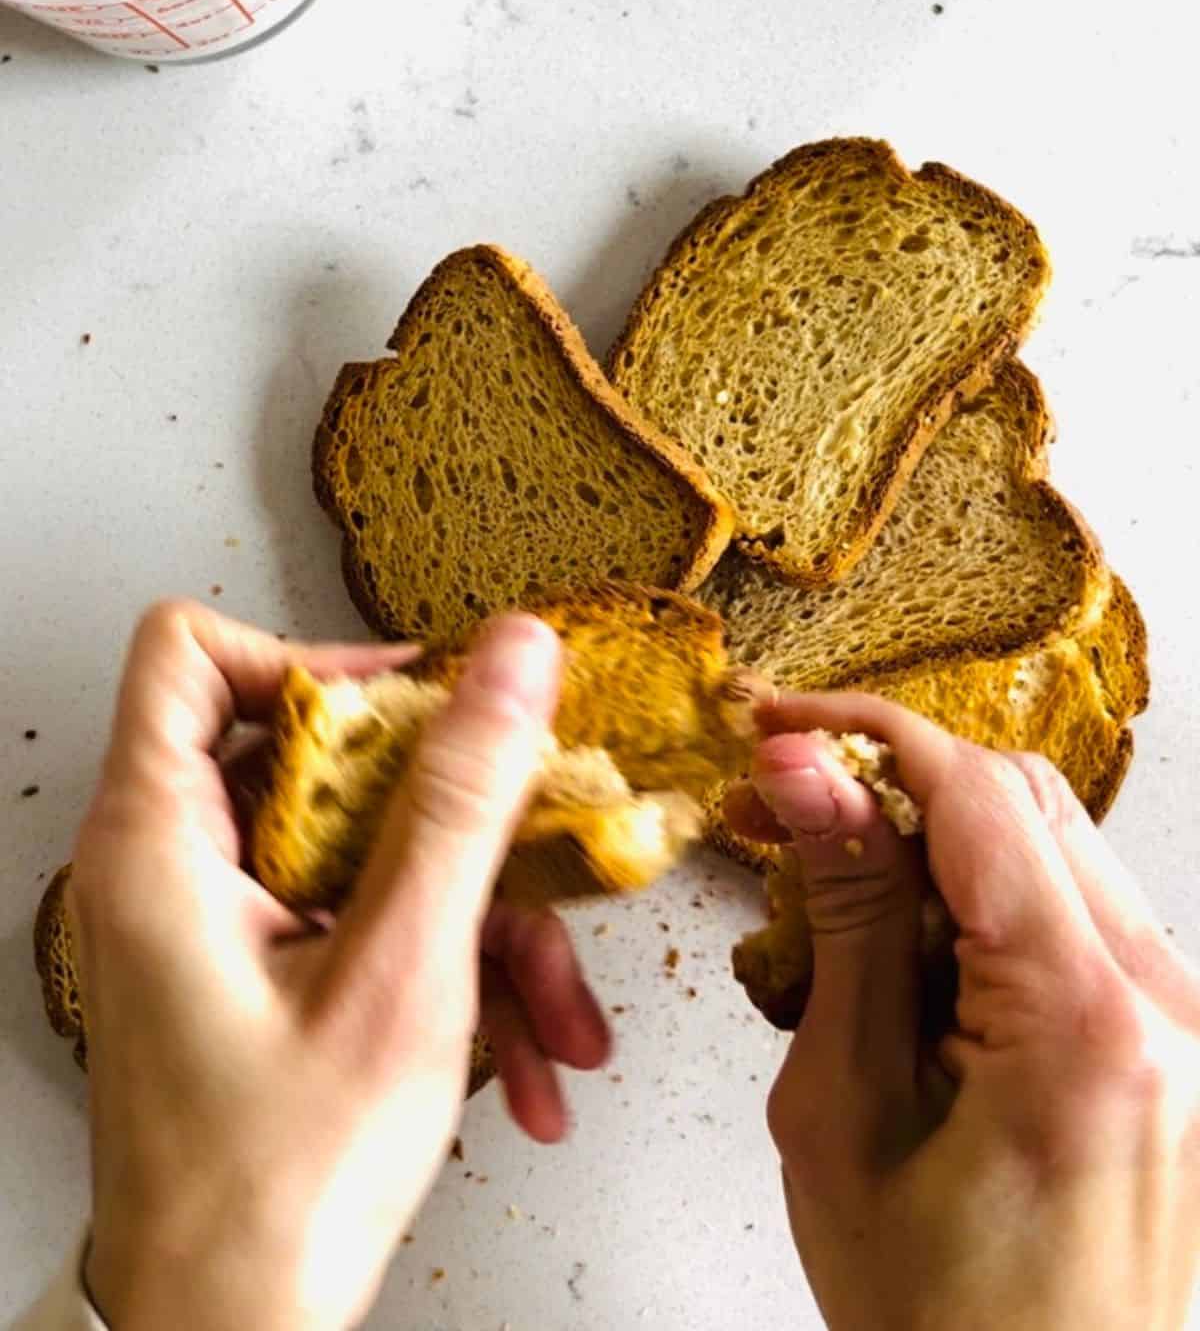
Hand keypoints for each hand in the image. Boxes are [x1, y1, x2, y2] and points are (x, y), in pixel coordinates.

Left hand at [70, 601, 609, 1330]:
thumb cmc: (278, 1189)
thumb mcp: (401, 973)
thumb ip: (458, 801)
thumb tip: (510, 657)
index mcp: (161, 843)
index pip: (193, 651)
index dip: (310, 653)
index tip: (418, 705)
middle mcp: (174, 868)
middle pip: (317, 754)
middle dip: (451, 818)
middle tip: (535, 854)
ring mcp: (217, 925)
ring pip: (363, 852)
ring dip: (476, 920)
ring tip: (557, 1016)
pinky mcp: (257, 974)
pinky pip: (360, 922)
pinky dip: (445, 973)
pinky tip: (528, 1061)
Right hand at [726, 692, 1199, 1330]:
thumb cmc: (932, 1318)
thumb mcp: (845, 1111)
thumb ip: (847, 918)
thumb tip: (806, 775)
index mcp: (1088, 1025)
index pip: (976, 795)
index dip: (863, 734)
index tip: (776, 726)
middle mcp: (1172, 1010)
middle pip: (1026, 799)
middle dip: (898, 778)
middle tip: (788, 803)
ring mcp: (1193, 1026)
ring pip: (1058, 844)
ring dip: (944, 839)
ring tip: (844, 890)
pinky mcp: (1183, 1041)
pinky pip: (1084, 912)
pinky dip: (993, 900)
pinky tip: (920, 951)